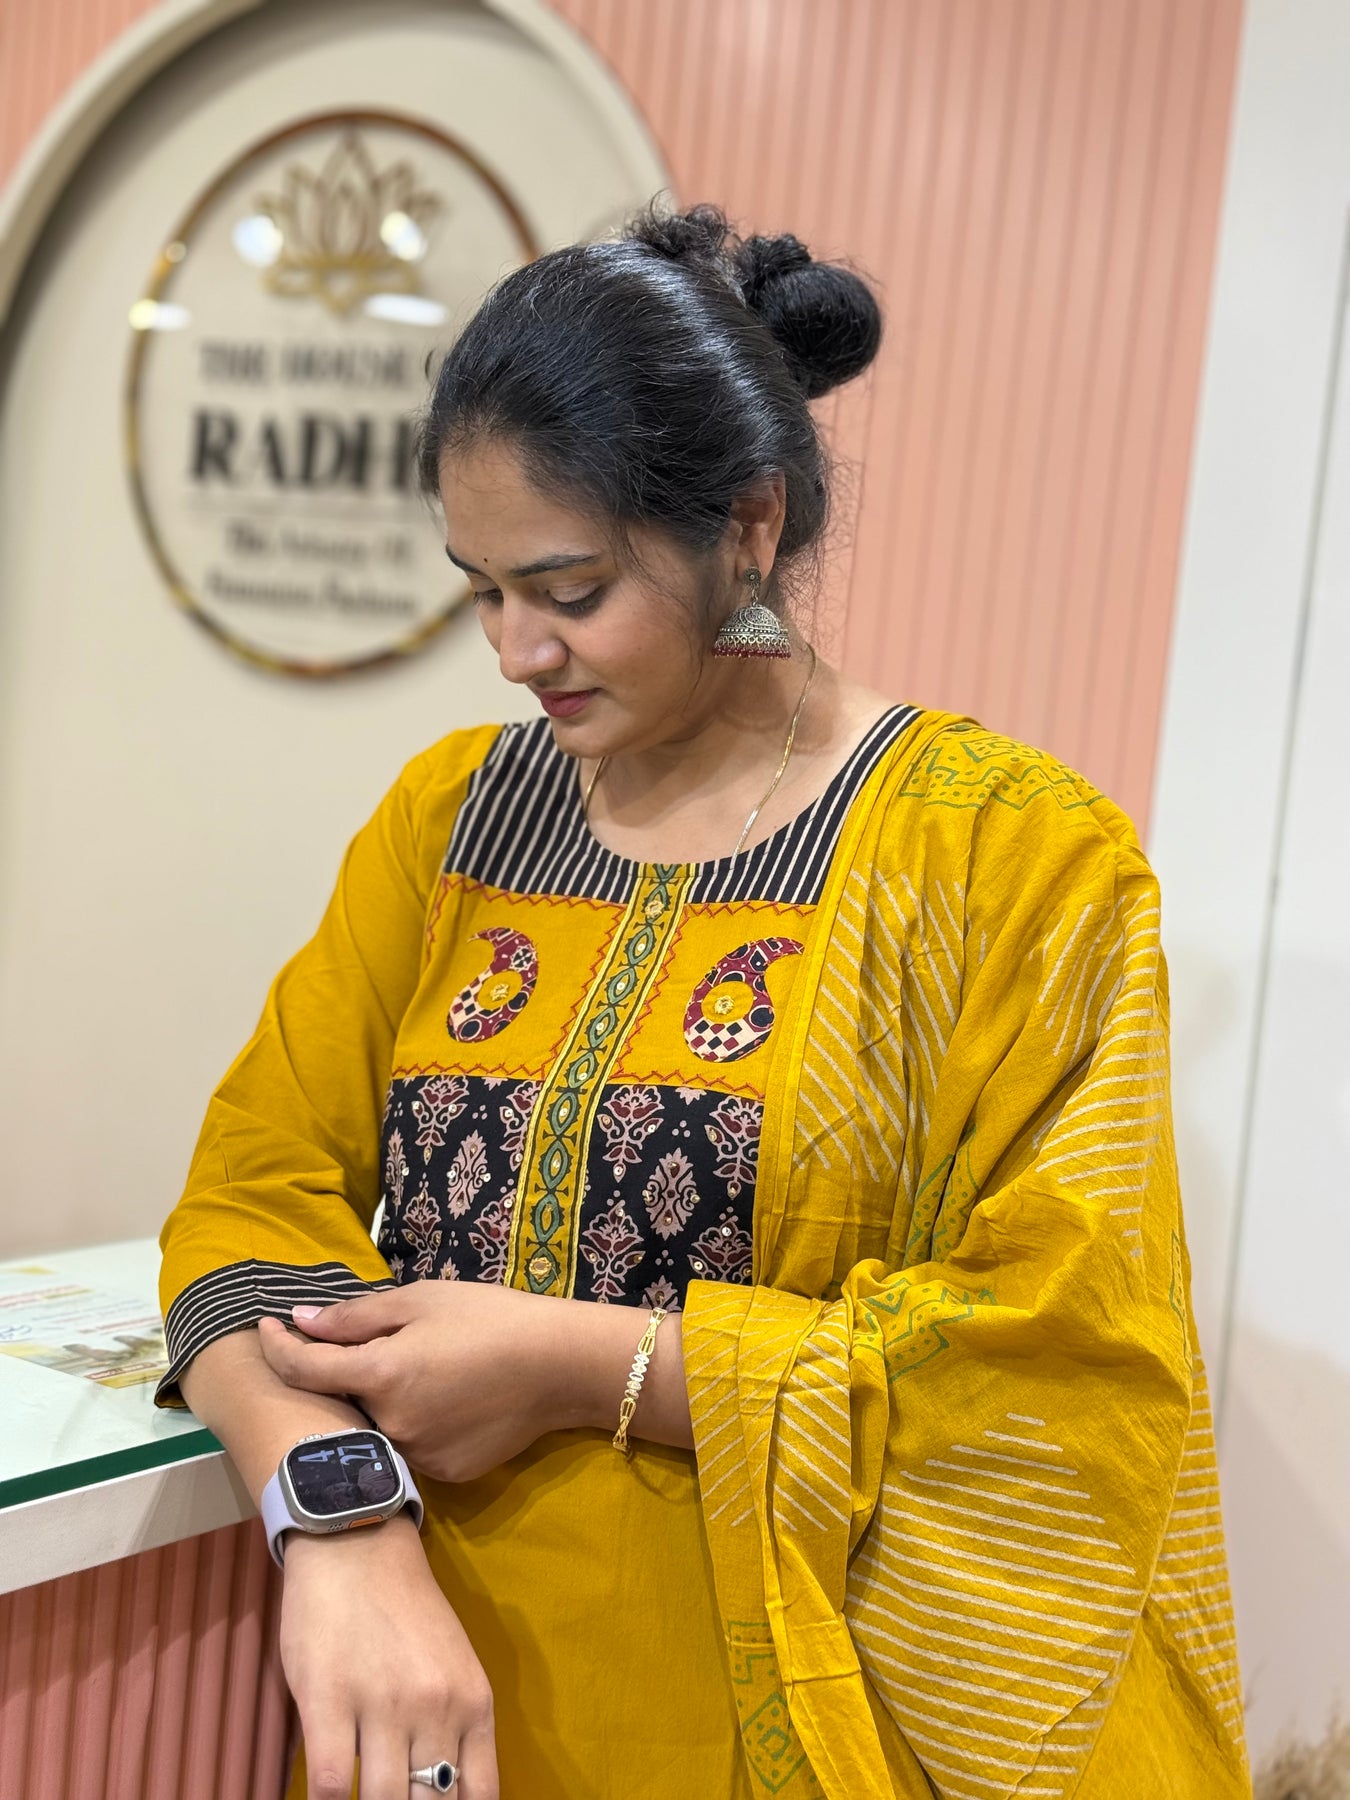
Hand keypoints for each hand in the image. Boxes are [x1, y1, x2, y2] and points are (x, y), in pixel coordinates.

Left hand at [257, 1282, 608, 1481]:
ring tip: (408, 1372)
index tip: (266, 1327)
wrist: (559, 1365)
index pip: (302, 1369)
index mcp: (380, 1376)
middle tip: (351, 1346)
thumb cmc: (489, 1318)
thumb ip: (354, 1317)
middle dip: (335, 1377)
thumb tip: (300, 1322)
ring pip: (373, 1430)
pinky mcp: (445, 1474)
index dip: (276, 1346)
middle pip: (338, 1404)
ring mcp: (417, 1457)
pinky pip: (408, 1450)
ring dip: (374, 1405)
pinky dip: (410, 1425)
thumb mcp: (421, 1300)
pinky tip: (441, 1400)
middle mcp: (389, 1427)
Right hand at [281, 1513, 495, 1799]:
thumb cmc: (403, 1607)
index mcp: (473, 1701)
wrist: (356, 1544)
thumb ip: (455, 1727)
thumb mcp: (452, 1663)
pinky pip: (332, 1785)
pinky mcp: (329, 1702)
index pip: (480, 1795)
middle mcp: (437, 1708)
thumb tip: (447, 1793)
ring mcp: (384, 1706)